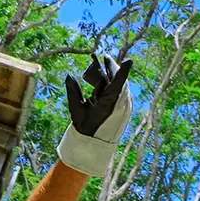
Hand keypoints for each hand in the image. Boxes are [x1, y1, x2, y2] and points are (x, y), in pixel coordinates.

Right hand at [58, 54, 132, 177]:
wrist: (93, 143)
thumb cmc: (85, 127)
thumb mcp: (76, 110)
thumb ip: (73, 92)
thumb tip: (69, 76)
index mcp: (109, 103)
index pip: (118, 84)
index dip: (123, 71)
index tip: (130, 61)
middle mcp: (117, 102)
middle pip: (117, 80)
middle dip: (111, 67)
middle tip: (104, 57)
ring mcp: (120, 104)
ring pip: (118, 84)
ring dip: (111, 73)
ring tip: (104, 63)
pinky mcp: (119, 105)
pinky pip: (117, 89)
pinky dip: (111, 82)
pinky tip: (104, 77)